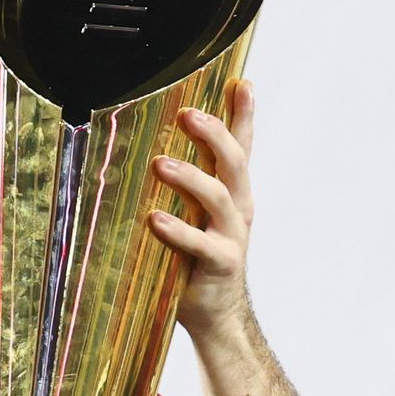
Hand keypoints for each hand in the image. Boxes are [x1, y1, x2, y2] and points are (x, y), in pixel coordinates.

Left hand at [150, 79, 255, 335]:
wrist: (215, 312)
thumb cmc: (196, 257)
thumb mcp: (195, 214)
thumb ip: (185, 183)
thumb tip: (149, 146)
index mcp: (234, 191)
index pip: (242, 145)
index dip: (244, 114)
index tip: (242, 83)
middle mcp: (239, 208)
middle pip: (235, 162)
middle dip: (214, 133)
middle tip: (186, 114)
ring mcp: (233, 236)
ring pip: (219, 198)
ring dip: (190, 177)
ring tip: (160, 164)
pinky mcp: (221, 264)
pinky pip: (200, 244)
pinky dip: (177, 230)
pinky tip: (155, 220)